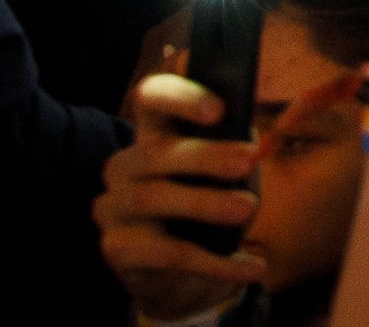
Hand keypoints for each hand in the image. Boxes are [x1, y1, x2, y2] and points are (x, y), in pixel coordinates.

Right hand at [95, 71, 269, 314]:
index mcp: (152, 134)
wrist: (187, 273)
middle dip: (205, 156)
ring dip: (206, 203)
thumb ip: (236, 147)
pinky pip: (167, 253)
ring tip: (249, 210)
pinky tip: (251, 266)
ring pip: (154, 199)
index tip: (219, 108)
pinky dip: (215, 261)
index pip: (151, 97)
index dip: (180, 97)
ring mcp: (113, 208)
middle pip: (155, 153)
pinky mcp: (117, 250)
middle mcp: (124, 166)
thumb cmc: (213, 203)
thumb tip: (249, 141)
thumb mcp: (230, 172)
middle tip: (249, 161)